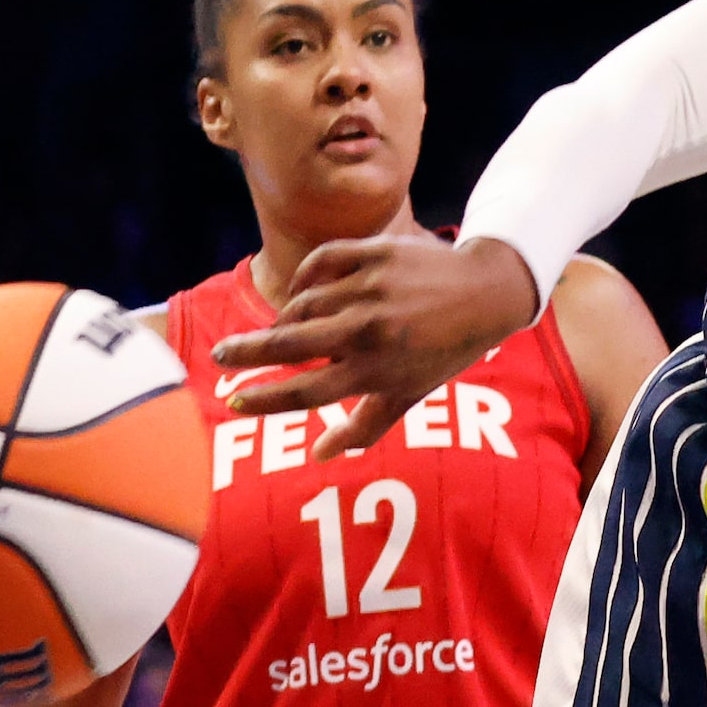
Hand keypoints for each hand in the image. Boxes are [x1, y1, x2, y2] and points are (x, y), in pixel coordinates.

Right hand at [215, 235, 539, 457]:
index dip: (264, 400)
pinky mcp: (375, 252)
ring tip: (285, 329)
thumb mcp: (410, 394)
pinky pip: (320, 263)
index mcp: (376, 372)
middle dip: (246, 351)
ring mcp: (371, 289)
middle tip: (219, 355)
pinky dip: (305, 279)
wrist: (486, 291)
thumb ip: (364, 427)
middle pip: (290, 345)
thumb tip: (320, 455)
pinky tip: (303, 292)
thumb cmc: (443, 351)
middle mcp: (370, 331)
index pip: (305, 393)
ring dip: (286, 319)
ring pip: (302, 303)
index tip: (235, 400)